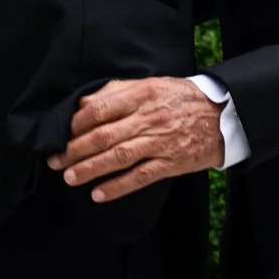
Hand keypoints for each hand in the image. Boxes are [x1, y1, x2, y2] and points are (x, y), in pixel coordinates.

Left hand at [48, 77, 224, 202]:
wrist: (223, 116)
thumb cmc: (181, 98)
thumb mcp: (151, 85)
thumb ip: (117, 92)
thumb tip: (84, 103)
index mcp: (142, 94)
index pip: (100, 109)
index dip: (76, 124)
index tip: (60, 135)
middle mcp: (149, 118)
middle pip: (104, 136)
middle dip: (75, 150)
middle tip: (55, 161)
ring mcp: (160, 142)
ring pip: (118, 157)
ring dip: (90, 169)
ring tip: (70, 178)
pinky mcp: (171, 163)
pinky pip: (140, 177)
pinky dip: (117, 187)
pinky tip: (98, 194)